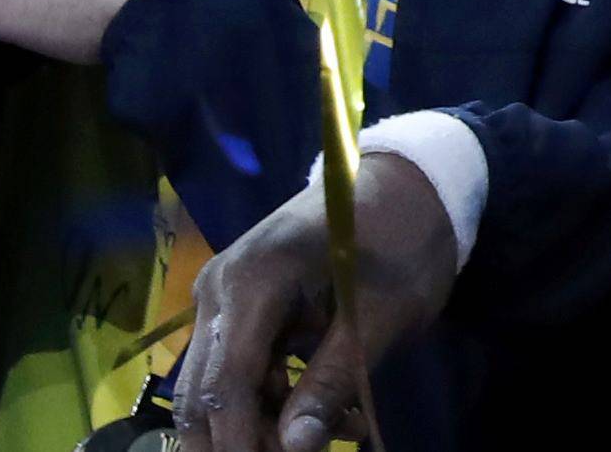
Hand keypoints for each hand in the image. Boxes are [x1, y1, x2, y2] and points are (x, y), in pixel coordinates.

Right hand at [172, 154, 457, 451]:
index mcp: (253, 280)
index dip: (241, 445)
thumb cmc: (398, 244)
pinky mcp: (236, 304)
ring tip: (340, 429)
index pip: (225, 385)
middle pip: (204, 393)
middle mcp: (221, 286)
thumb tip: (294, 448)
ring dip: (264, 425)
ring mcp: (223, 293)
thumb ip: (331, 381)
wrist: (405, 185)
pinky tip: (327, 412)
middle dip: (245, 441)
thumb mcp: (378, 318)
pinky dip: (271, 402)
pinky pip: (237, 370)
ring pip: (218, 388)